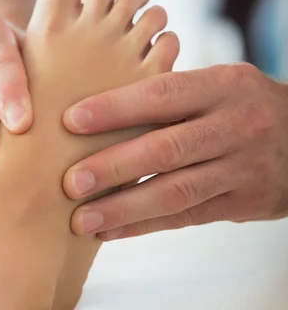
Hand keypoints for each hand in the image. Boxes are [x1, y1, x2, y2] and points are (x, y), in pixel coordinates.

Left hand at [62, 63, 287, 239]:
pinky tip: (110, 230)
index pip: (161, 95)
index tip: (71, 121)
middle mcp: (236, 126)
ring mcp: (243, 168)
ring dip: (124, 207)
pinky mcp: (243, 203)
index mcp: (223, 86)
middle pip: (166, 149)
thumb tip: (93, 111)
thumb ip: (169, 94)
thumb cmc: (240, 105)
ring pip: (176, 191)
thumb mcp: (216, 84)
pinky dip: (144, 225)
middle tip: (70, 182)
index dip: (114, 109)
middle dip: (113, 167)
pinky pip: (187, 216)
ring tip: (82, 218)